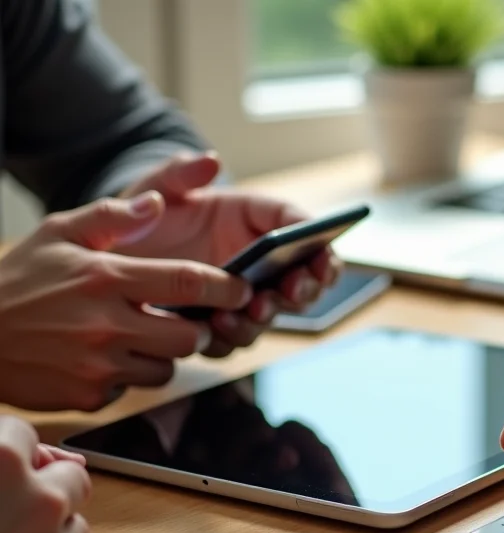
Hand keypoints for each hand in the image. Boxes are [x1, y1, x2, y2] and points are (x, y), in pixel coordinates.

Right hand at [0, 193, 251, 410]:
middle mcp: (107, 325)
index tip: (241, 289)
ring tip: (134, 337)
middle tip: (178, 320)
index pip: (187, 282)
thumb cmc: (17, 281)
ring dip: (162, 355)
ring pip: (166, 369)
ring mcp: (99, 365)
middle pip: (188, 337)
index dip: (225, 287)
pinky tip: (104, 358)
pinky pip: (133, 389)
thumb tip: (158, 203)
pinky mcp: (90, 396)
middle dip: (193, 329)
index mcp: (106, 279)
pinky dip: (128, 376)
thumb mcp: (58, 234)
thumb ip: (112, 218)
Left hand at [120, 152, 340, 357]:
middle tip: (292, 291)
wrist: (118, 254)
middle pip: (300, 282)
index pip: (304, 234)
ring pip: (270, 315)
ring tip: (254, 310)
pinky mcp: (217, 325)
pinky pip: (233, 339)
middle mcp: (255, 262)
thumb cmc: (142, 215)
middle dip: (304, 290)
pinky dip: (230, 336)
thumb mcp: (155, 189)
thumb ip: (179, 173)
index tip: (322, 263)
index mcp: (253, 222)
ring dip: (268, 315)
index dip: (322, 252)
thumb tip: (210, 160)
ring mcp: (238, 297)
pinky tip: (216, 325)